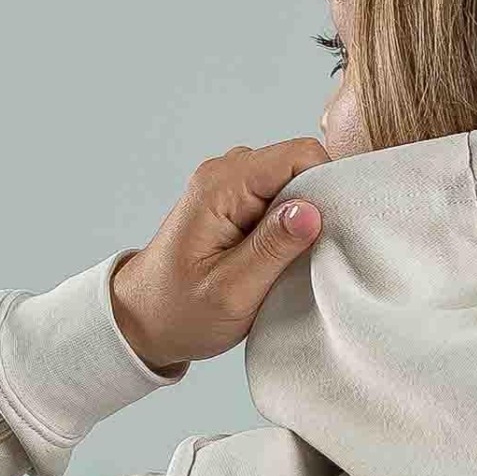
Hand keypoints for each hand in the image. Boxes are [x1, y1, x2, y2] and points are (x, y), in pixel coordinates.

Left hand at [110, 136, 330, 373]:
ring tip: (293, 260)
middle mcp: (226, 173)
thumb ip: (272, 249)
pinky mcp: (236, 202)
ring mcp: (231, 185)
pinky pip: (280, 197)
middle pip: (300, 163)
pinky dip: (290, 225)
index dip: (328, 187)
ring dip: (304, 218)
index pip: (300, 155)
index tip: (334, 231)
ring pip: (293, 180)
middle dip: (318, 204)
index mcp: (222, 186)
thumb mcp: (232, 292)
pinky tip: (282, 256)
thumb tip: (312, 211)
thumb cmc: (180, 312)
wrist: (142, 320)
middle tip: (314, 254)